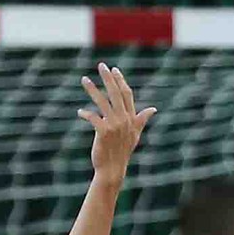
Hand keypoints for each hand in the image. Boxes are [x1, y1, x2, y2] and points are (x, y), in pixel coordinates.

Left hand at [79, 64, 155, 178]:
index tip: (114, 70)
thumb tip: (153, 109)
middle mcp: (124, 119)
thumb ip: (142, 119)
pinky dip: (85, 114)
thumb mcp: (135, 135)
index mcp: (131, 118)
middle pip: (115, 93)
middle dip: (108, 78)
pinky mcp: (103, 132)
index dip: (120, 81)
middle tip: (101, 65)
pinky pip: (93, 117)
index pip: (127, 94)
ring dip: (92, 89)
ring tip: (84, 79)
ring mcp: (114, 125)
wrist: (113, 169)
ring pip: (102, 102)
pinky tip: (79, 113)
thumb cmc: (122, 152)